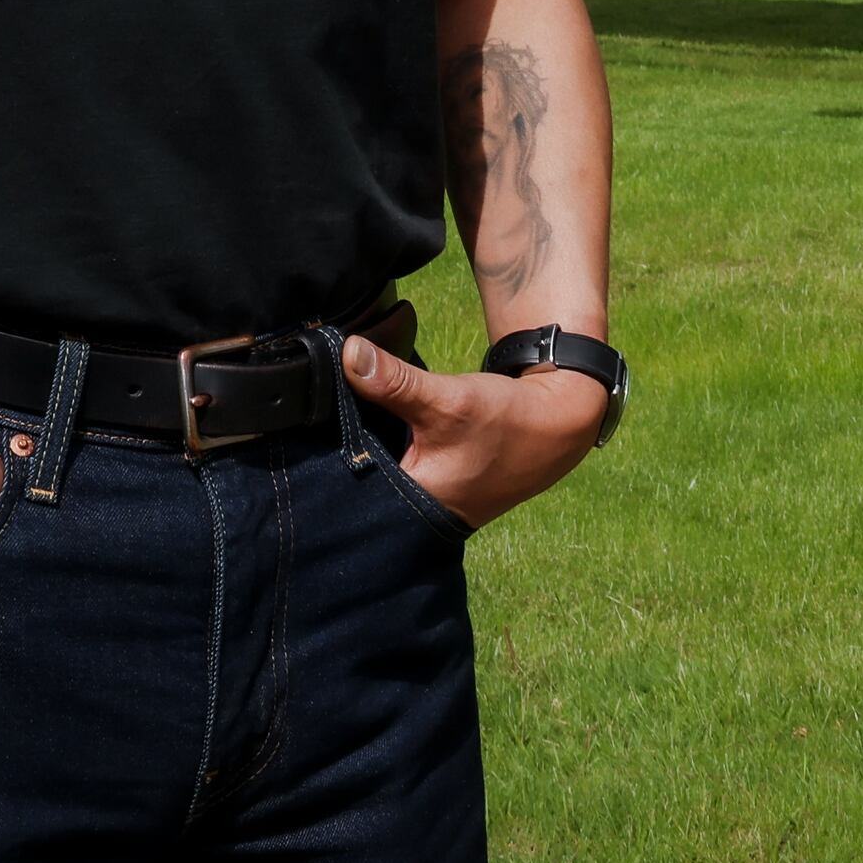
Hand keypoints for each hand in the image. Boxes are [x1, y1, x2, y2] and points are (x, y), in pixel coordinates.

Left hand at [339, 335, 606, 532]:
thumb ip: (394, 382)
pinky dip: (384, 439)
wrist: (557, 420)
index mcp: (413, 506)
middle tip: (315, 410)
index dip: (324, 453)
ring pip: (377, 466)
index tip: (304, 421)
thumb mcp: (447, 399)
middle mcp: (415, 510)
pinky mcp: (433, 478)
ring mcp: (425, 496)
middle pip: (360, 476)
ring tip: (339, 408)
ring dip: (363, 439)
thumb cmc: (506, 420)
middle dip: (341, 443)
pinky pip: (394, 460)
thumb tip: (346, 353)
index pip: (350, 482)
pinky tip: (370, 414)